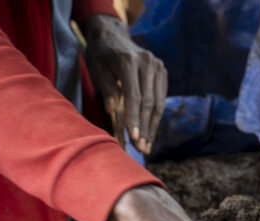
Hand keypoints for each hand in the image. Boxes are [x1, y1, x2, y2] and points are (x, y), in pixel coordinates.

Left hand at [85, 15, 166, 153]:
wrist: (112, 34)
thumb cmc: (101, 54)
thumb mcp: (97, 69)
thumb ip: (107, 89)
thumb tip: (112, 110)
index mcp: (128, 61)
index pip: (134, 96)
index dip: (135, 119)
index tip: (133, 138)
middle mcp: (147, 62)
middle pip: (149, 102)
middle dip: (145, 128)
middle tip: (141, 148)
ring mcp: (157, 66)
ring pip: (158, 103)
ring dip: (153, 126)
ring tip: (147, 145)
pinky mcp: (162, 71)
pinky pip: (161, 98)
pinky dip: (156, 116)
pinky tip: (150, 131)